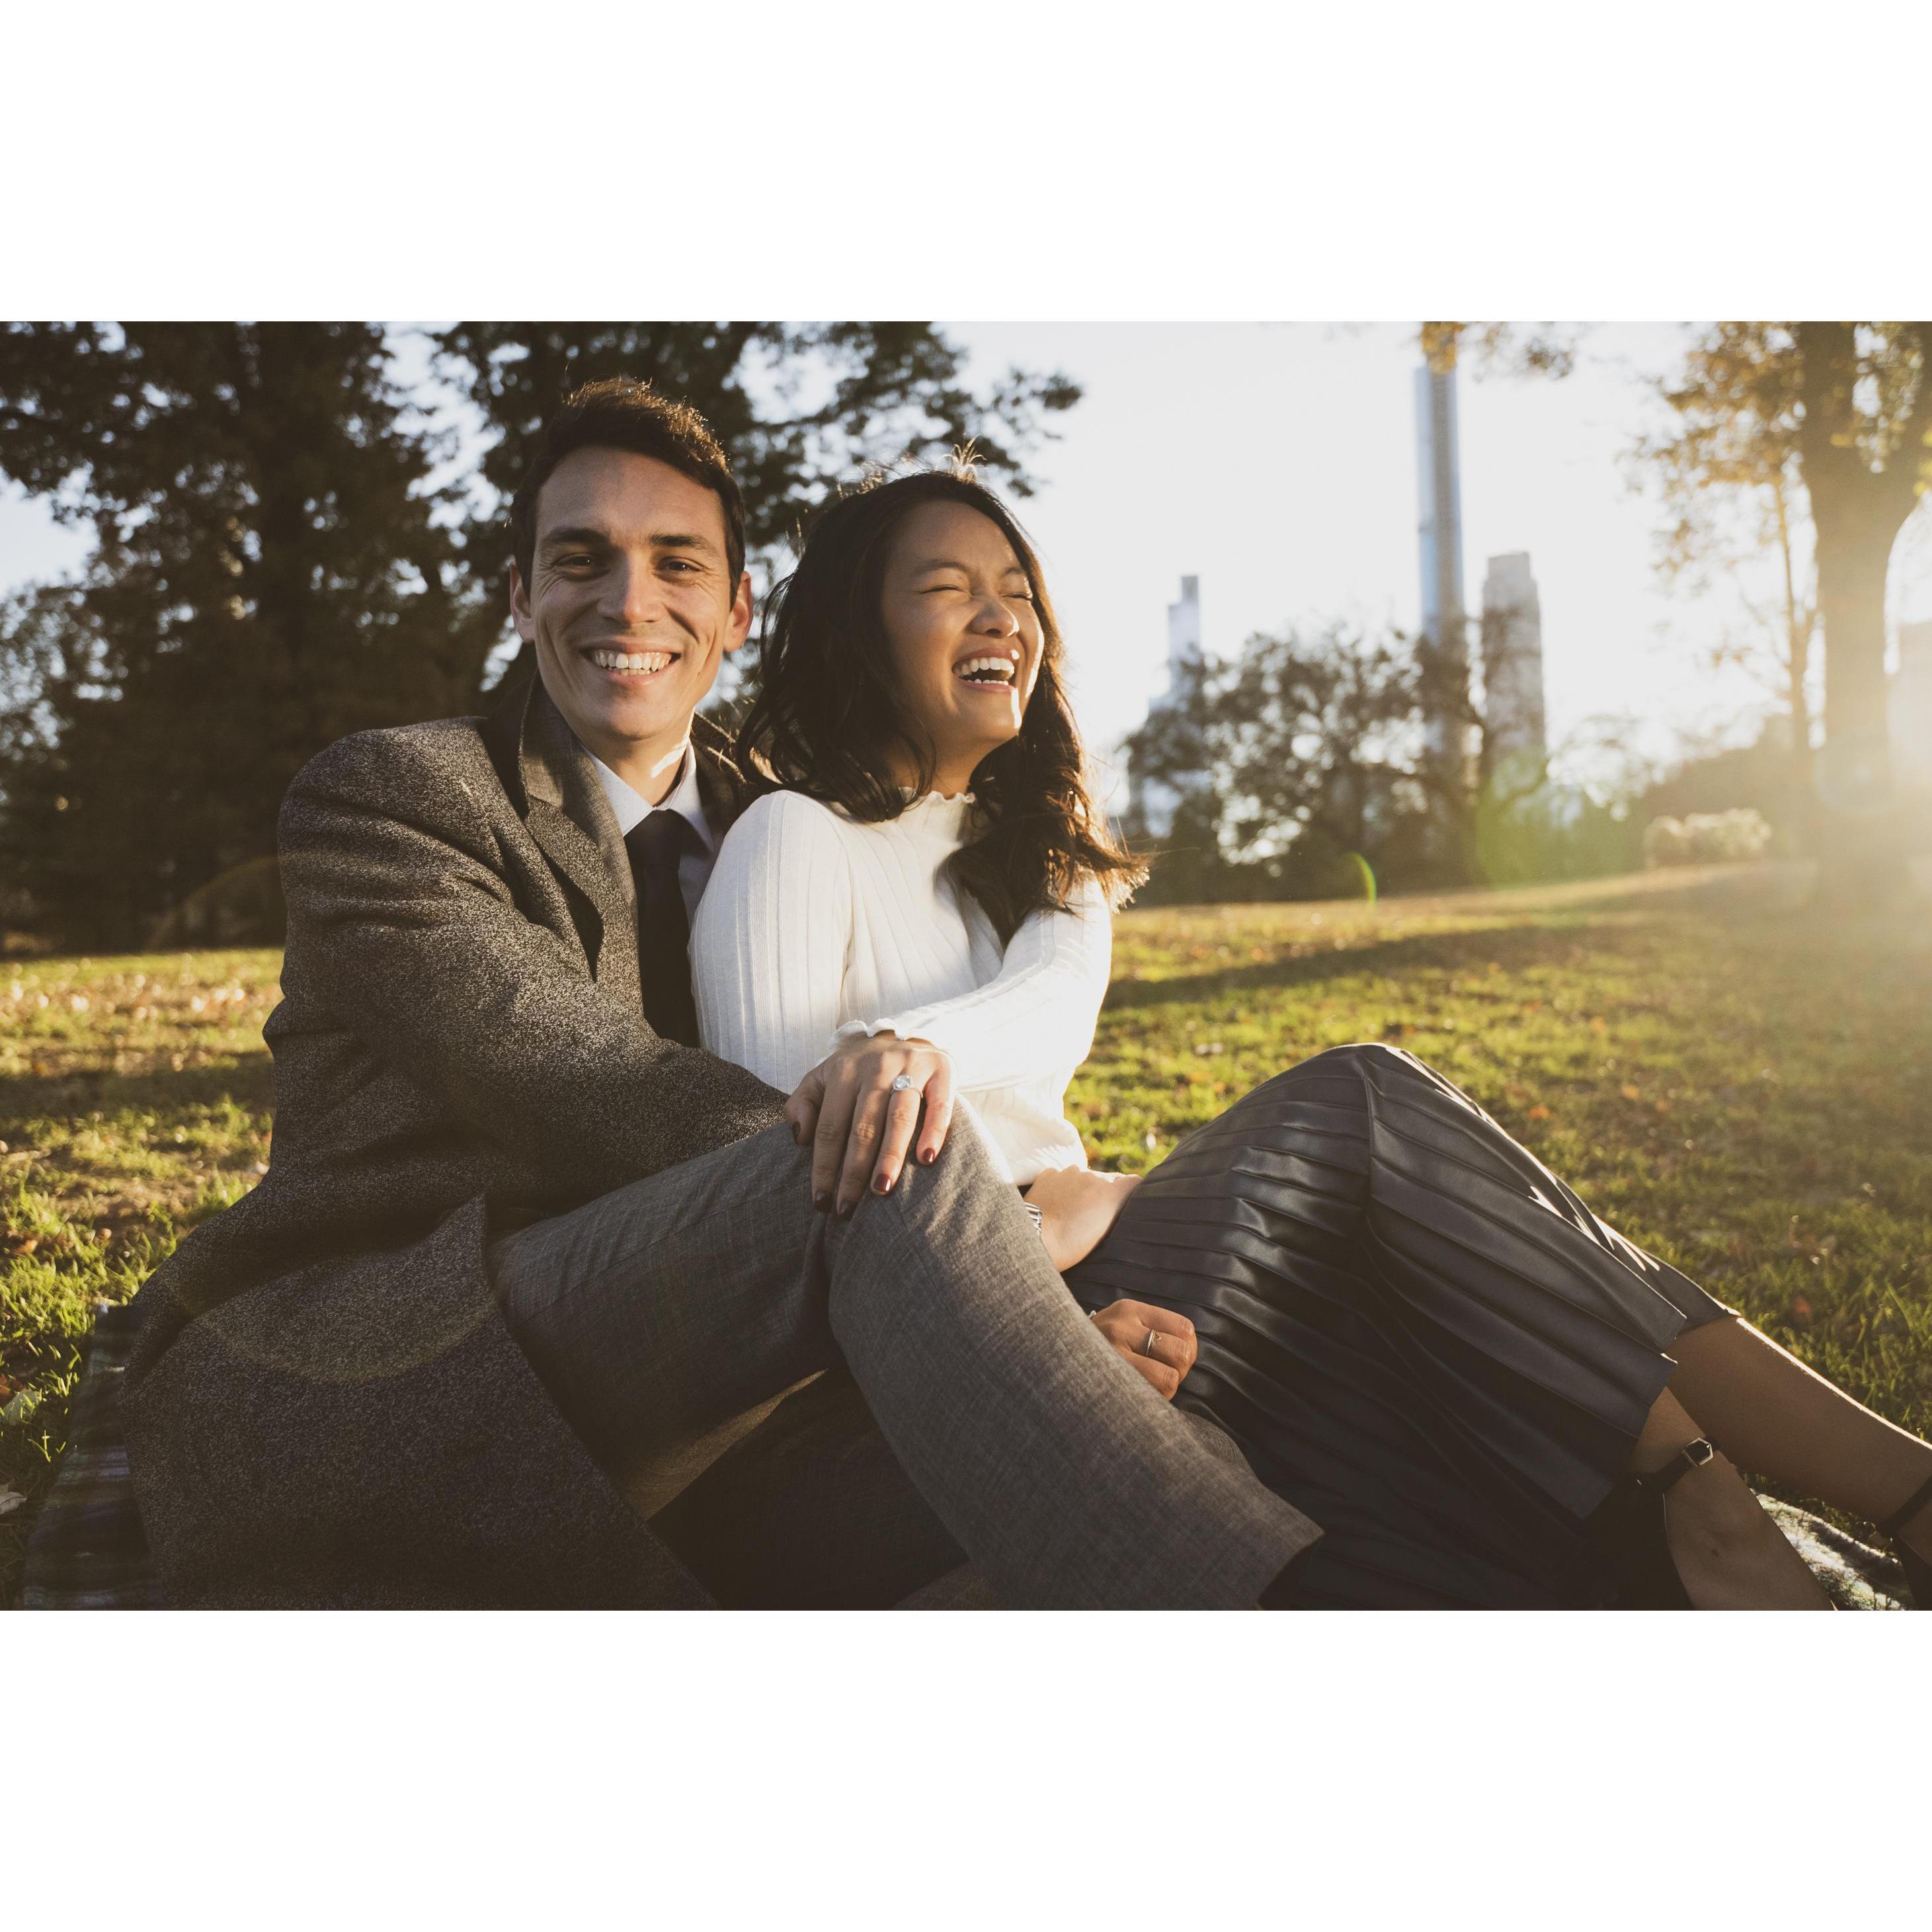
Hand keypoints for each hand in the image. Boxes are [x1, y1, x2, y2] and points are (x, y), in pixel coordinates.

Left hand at [785, 1030, 954, 1216]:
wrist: (904, 1034)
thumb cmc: (858, 1071)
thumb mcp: (822, 1078)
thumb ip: (801, 1104)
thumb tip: (798, 1137)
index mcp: (843, 1072)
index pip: (830, 1127)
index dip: (824, 1167)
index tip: (820, 1202)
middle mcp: (876, 1067)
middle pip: (863, 1126)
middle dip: (854, 1171)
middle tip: (847, 1208)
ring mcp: (911, 1066)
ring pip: (899, 1117)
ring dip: (890, 1155)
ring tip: (882, 1190)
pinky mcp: (942, 1069)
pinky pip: (940, 1103)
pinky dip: (934, 1130)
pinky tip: (927, 1159)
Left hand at [1022, 1166, 1141, 1272]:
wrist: (1035, 1240)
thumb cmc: (1071, 1245)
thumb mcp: (1104, 1232)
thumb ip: (1115, 1210)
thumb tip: (1121, 1200)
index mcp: (1111, 1191)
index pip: (1134, 1182)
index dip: (1131, 1192)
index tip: (1126, 1203)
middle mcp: (1093, 1176)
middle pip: (1108, 1179)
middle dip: (1105, 1193)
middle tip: (1095, 1215)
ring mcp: (1069, 1172)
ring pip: (1084, 1177)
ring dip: (1083, 1188)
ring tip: (1072, 1211)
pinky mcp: (1050, 1173)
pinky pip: (1062, 1177)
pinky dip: (1062, 1187)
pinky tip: (1056, 1205)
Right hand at [1089, 1298, 1197, 1400]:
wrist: (1056, 1353)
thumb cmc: (1102, 1343)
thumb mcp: (1124, 1321)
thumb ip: (1155, 1327)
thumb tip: (1190, 1352)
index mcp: (1129, 1310)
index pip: (1184, 1328)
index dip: (1189, 1346)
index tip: (1176, 1356)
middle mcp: (1120, 1329)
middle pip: (1181, 1353)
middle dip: (1181, 1368)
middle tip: (1166, 1372)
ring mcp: (1112, 1357)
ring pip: (1169, 1378)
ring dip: (1168, 1387)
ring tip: (1152, 1384)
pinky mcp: (1109, 1383)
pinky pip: (1152, 1397)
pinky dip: (1155, 1399)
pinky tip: (1141, 1394)